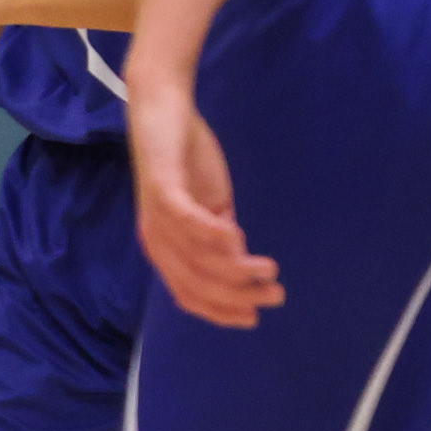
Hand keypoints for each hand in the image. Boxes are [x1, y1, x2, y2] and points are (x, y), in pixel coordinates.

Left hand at [130, 79, 279, 326]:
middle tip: (275, 295)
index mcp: (166, 247)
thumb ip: (222, 235)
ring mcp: (156, 214)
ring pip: (194, 257)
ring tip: (269, 271)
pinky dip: (209, 233)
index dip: (220, 310)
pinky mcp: (161, 187)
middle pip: (194, 282)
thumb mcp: (210, 206)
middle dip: (236, 295)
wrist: (163, 112)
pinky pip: (182, 218)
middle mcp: (155, 237)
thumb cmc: (186, 161)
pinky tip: (238, 237)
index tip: (253, 318)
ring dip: (234, 269)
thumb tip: (240, 264)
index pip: (188, 293)